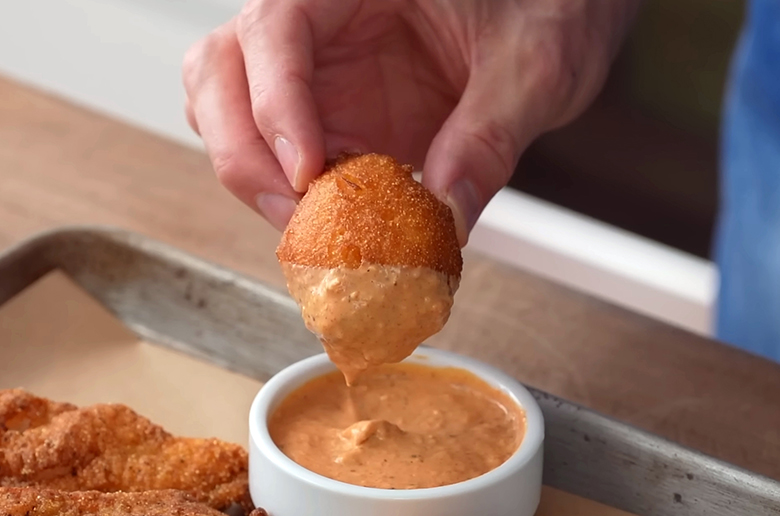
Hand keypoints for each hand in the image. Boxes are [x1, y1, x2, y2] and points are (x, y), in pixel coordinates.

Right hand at [183, 0, 639, 242]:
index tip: (308, 174)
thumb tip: (447, 213)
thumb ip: (492, 134)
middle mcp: (315, 22)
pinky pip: (280, 161)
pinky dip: (294, 202)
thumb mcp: (538, 61)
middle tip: (298, 218)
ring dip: (256, 180)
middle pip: (218, 74)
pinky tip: (339, 228)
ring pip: (227, 116)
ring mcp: (315, 74)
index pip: (274, 29)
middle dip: (244, 154)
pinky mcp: (329, 119)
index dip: (276, 103)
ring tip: (315, 229)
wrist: (561, 11)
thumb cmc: (549, 0)